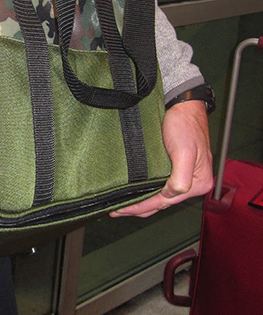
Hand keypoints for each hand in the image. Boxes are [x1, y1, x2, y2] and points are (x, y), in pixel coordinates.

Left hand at [111, 99, 213, 217]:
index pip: (166, 201)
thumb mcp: (184, 152)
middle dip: (139, 207)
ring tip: (122, 205)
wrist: (181, 103)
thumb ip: (181, 178)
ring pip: (159, 195)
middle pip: (162, 201)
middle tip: (116, 210)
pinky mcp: (174, 166)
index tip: (124, 209)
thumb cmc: (184, 124)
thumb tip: (172, 194)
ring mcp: (183, 174)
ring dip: (141, 201)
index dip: (144, 207)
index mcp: (199, 182)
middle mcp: (192, 182)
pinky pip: (159, 185)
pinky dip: (146, 190)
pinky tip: (134, 192)